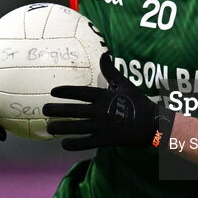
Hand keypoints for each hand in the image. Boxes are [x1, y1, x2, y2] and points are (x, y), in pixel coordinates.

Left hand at [43, 53, 173, 150]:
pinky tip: (64, 143)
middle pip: (72, 110)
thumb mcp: (125, 84)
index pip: (80, 92)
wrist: (153, 124)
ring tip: (49, 127)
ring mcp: (102, 126)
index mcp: (104, 96)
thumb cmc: (138, 103)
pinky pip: (85, 142)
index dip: (65, 92)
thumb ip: (111, 71)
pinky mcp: (105, 140)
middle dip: (56, 110)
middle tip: (44, 110)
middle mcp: (100, 110)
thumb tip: (104, 53)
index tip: (53, 92)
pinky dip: (73, 144)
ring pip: (75, 126)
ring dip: (60, 127)